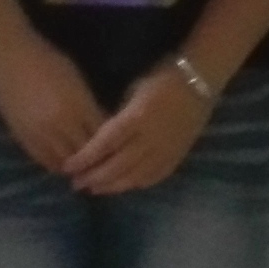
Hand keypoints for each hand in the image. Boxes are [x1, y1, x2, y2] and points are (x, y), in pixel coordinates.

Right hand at [0, 38, 108, 173]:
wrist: (10, 57)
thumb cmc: (48, 60)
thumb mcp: (77, 79)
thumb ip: (89, 104)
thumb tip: (101, 126)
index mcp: (79, 106)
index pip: (103, 137)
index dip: (111, 145)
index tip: (116, 149)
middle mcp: (61, 124)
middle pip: (86, 153)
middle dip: (96, 159)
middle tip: (102, 163)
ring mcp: (41, 133)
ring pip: (65, 162)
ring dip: (76, 166)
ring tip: (83, 167)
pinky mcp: (23, 138)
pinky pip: (44, 160)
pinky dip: (56, 164)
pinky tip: (62, 163)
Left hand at [65, 66, 210, 196]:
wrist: (200, 81)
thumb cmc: (162, 78)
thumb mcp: (134, 91)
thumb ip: (118, 117)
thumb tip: (100, 137)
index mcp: (137, 118)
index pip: (105, 143)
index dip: (85, 158)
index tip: (68, 167)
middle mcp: (150, 139)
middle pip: (117, 166)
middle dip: (93, 177)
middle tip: (75, 183)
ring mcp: (165, 151)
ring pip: (134, 176)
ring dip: (112, 186)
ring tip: (94, 189)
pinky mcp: (177, 157)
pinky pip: (154, 177)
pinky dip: (136, 184)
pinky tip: (124, 186)